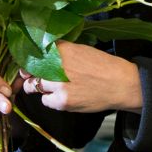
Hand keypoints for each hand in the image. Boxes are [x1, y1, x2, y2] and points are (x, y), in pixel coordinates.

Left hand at [22, 41, 141, 113]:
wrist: (121, 84)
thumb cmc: (104, 66)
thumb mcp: (82, 50)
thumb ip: (62, 51)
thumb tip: (43, 54)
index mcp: (63, 50)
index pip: (34, 51)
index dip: (30, 57)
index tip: (29, 62)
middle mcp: (58, 66)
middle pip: (29, 69)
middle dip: (30, 73)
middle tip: (33, 76)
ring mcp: (59, 85)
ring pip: (34, 86)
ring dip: (39, 86)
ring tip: (51, 87)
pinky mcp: (62, 101)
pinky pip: (45, 100)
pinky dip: (51, 99)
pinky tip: (62, 96)